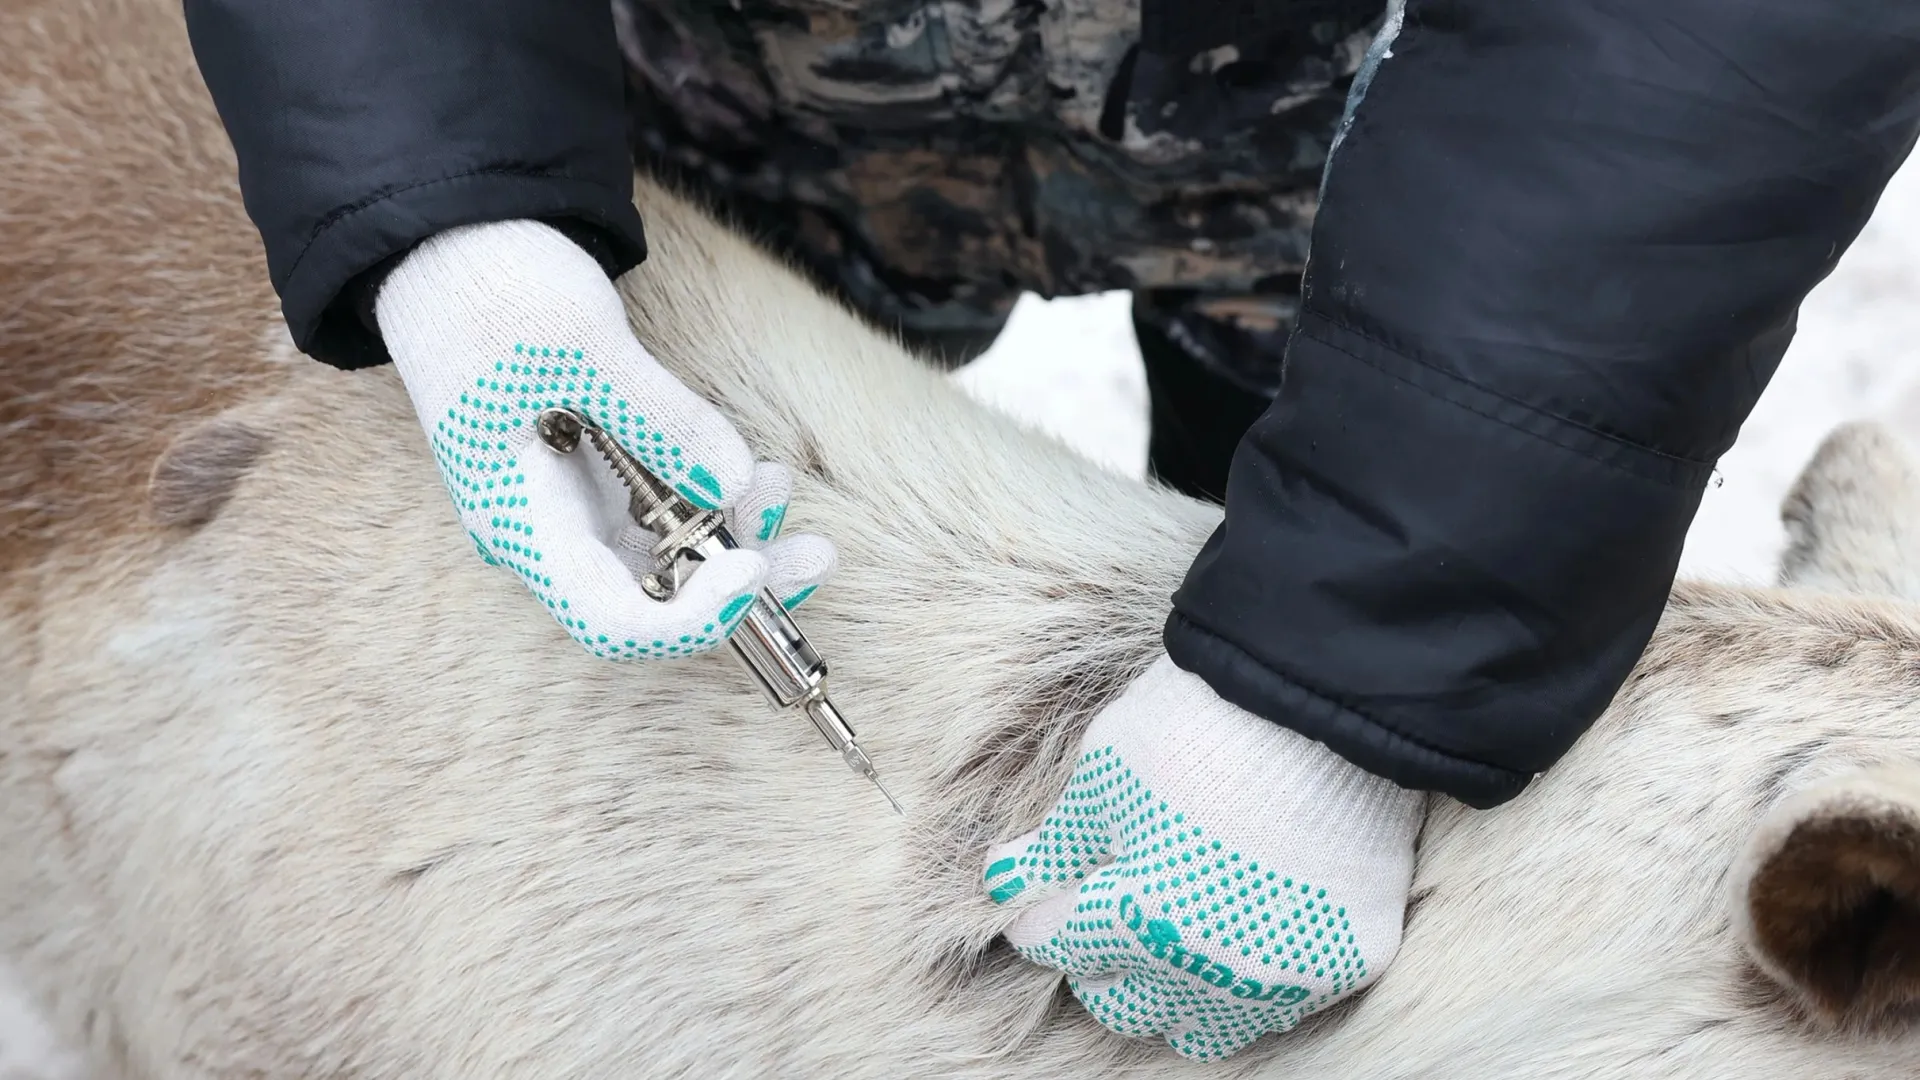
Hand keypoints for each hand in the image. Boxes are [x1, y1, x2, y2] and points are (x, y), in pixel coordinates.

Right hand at [375, 219, 834, 659]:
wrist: (451, 244)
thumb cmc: (493, 292)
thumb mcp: (584, 345)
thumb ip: (660, 421)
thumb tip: (735, 483)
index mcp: (522, 521)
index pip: (609, 620)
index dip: (690, 619)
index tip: (751, 572)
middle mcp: (547, 532)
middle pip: (653, 601)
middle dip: (740, 586)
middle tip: (817, 557)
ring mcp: (575, 507)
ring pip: (670, 560)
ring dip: (739, 540)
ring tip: (783, 487)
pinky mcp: (600, 478)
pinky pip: (670, 515)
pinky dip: (716, 500)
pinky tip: (758, 474)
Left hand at [982, 655, 1422, 1060]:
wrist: (1328, 694)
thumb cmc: (1199, 724)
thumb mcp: (1103, 775)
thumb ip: (1055, 848)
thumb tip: (1005, 882)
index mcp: (1132, 923)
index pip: (1054, 946)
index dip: (1041, 912)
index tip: (1044, 891)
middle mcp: (1209, 971)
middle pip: (1127, 1005)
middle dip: (1105, 961)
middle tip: (1111, 907)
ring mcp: (1286, 974)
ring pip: (1210, 1027)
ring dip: (1181, 988)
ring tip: (1178, 927)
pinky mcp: (1351, 960)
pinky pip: (1290, 999)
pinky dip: (1262, 970)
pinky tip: (1253, 917)